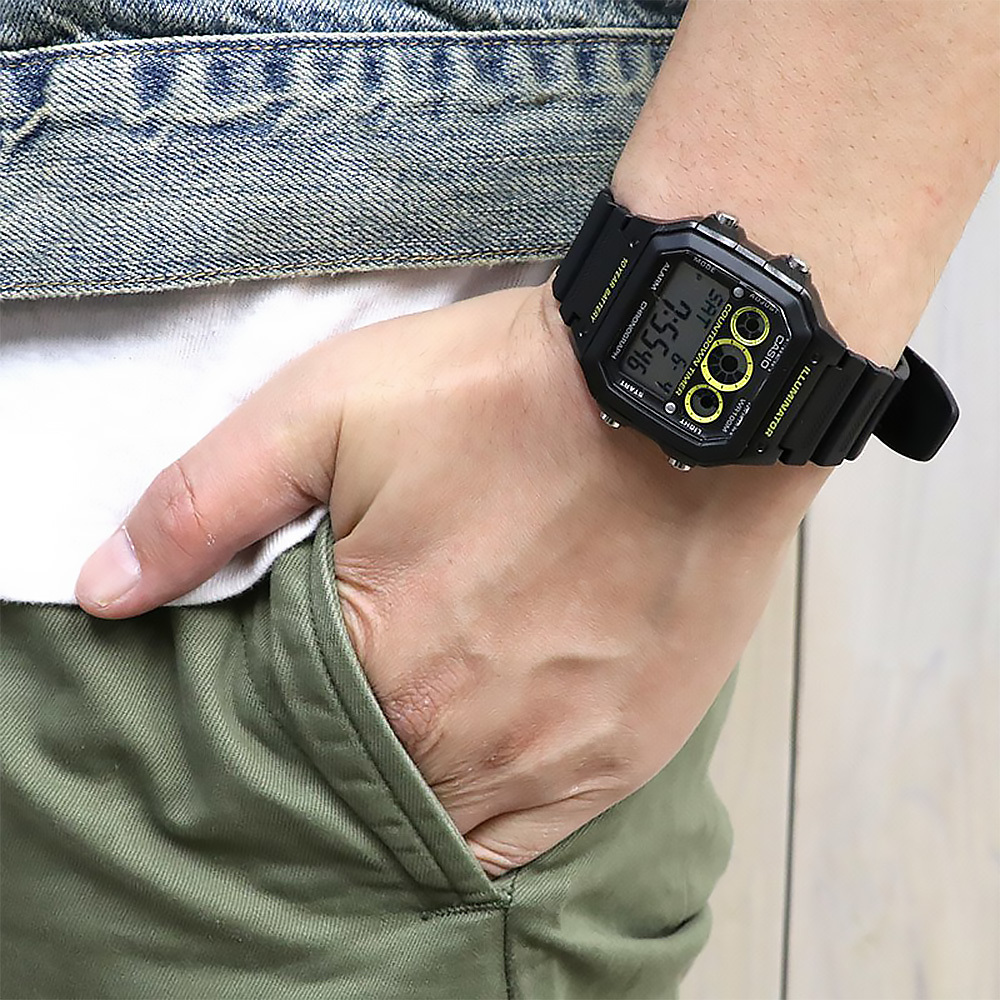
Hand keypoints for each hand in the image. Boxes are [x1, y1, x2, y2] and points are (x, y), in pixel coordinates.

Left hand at [76, 282, 823, 874]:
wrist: (679, 389)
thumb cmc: (509, 394)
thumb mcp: (327, 411)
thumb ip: (204, 505)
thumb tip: (107, 591)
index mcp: (382, 662)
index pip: (289, 748)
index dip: (280, 722)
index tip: (292, 691)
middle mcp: (469, 735)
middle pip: (374, 789)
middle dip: (350, 757)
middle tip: (364, 698)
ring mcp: (557, 755)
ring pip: (453, 825)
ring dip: (423, 790)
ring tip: (420, 730)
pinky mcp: (628, 749)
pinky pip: (537, 833)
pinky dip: (494, 812)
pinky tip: (482, 761)